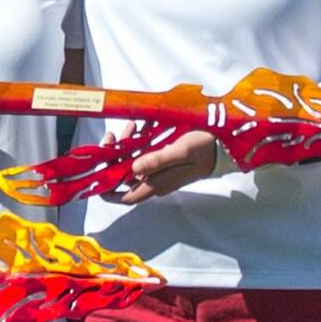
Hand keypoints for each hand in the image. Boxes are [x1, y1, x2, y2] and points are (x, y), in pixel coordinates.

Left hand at [104, 131, 220, 204]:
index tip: (94, 177)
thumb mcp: (181, 152)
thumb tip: (132, 169)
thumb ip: (158, 160)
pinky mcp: (165, 156)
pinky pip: (144, 150)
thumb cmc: (204, 148)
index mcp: (158, 184)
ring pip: (133, 160)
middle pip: (125, 175)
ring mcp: (160, 167)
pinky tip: (139, 124)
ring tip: (129, 126)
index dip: (108, 191)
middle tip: (111, 137)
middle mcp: (156, 179)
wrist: (226, 142)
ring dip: (126, 144)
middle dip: (115, 157)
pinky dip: (138, 139)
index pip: (127, 197)